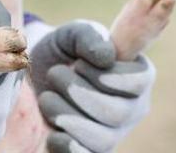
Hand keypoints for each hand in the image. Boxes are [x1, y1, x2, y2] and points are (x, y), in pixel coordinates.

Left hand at [30, 20, 154, 152]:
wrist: (36, 74)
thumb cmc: (63, 50)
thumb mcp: (72, 34)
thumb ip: (89, 36)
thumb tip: (106, 57)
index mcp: (138, 75)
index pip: (139, 81)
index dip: (107, 74)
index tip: (79, 64)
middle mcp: (133, 107)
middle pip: (118, 112)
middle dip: (79, 93)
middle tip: (55, 74)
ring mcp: (115, 133)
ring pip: (103, 139)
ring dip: (66, 116)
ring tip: (46, 98)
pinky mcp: (92, 150)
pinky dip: (67, 145)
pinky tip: (52, 131)